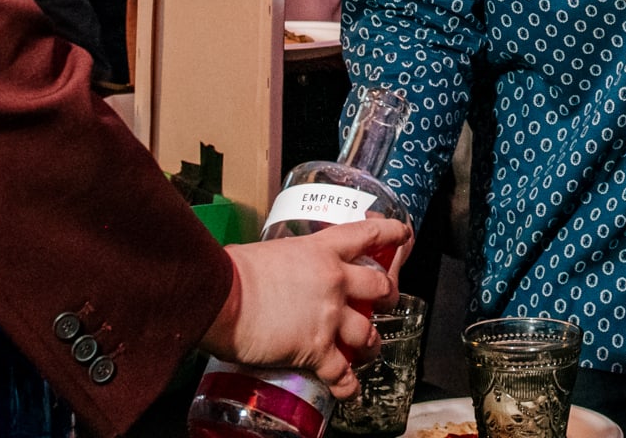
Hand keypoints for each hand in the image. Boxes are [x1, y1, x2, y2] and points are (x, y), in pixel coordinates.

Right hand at [203, 218, 410, 398]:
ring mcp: (329, 316)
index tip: (404, 235)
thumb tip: (278, 271)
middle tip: (385, 303)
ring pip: (368, 333)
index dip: (392, 234)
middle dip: (388, 297)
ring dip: (371, 345)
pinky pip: (342, 373)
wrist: (220, 296)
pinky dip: (347, 386)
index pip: (368, 234)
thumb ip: (288, 261)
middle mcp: (335, 281)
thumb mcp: (269, 251)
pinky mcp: (317, 349)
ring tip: (368, 351)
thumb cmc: (233, 270)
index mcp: (323, 250)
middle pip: (381, 287)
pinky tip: (349, 391)